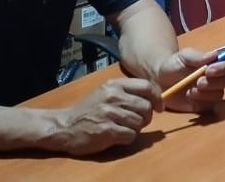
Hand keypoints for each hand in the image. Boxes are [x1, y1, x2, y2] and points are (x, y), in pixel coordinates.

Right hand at [47, 78, 161, 155]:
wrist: (65, 126)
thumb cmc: (89, 110)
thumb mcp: (106, 93)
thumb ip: (128, 92)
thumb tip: (155, 99)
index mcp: (115, 85)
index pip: (147, 86)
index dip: (158, 98)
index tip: (158, 107)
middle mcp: (113, 97)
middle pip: (146, 107)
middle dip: (146, 117)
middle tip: (136, 121)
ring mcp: (110, 114)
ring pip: (140, 122)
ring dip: (135, 128)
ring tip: (122, 128)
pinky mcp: (107, 130)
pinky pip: (131, 135)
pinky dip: (127, 138)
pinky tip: (117, 135)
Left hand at [156, 48, 224, 113]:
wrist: (159, 81)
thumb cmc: (173, 65)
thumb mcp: (183, 57)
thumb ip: (197, 56)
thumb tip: (215, 55)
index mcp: (212, 65)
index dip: (220, 69)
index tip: (208, 70)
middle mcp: (214, 79)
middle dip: (213, 83)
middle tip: (198, 83)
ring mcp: (210, 93)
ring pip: (218, 95)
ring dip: (206, 94)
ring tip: (190, 92)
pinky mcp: (203, 106)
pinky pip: (209, 107)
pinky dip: (201, 103)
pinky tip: (189, 99)